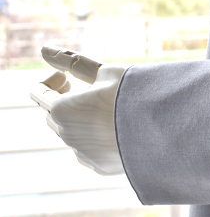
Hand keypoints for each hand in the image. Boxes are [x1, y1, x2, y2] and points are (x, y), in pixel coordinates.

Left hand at [30, 48, 126, 175]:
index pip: (38, 92)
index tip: (69, 77)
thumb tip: (43, 49)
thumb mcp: (104, 72)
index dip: (52, 80)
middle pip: (52, 114)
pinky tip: (120, 131)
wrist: (165, 129)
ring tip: (112, 110)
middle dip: (66, 101)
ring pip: (71, 133)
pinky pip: (89, 151)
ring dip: (83, 120)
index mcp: (62, 109)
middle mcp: (66, 135)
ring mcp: (82, 154)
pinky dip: (97, 139)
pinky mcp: (99, 167)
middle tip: (91, 91)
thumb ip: (71, 61)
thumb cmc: (134, 94)